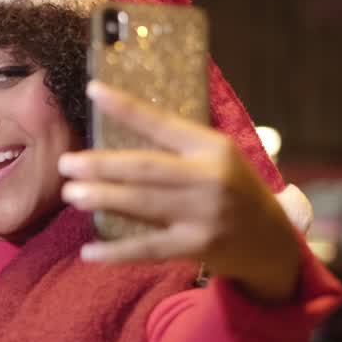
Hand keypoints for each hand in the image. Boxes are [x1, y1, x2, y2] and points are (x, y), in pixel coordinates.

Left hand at [58, 81, 300, 303]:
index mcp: (213, 147)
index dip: (126, 107)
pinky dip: (116, 251)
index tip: (92, 90)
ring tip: (70, 194)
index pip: (162, 122)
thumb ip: (179, 146)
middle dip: (102, 165)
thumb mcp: (219, 159)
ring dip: (103, 198)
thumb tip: (123, 124)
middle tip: (66, 163)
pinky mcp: (197, 247)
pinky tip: (89, 251)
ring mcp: (204, 215)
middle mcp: (209, 178)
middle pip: (145, 168)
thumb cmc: (236, 192)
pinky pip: (148, 249)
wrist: (275, 242)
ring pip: (143, 204)